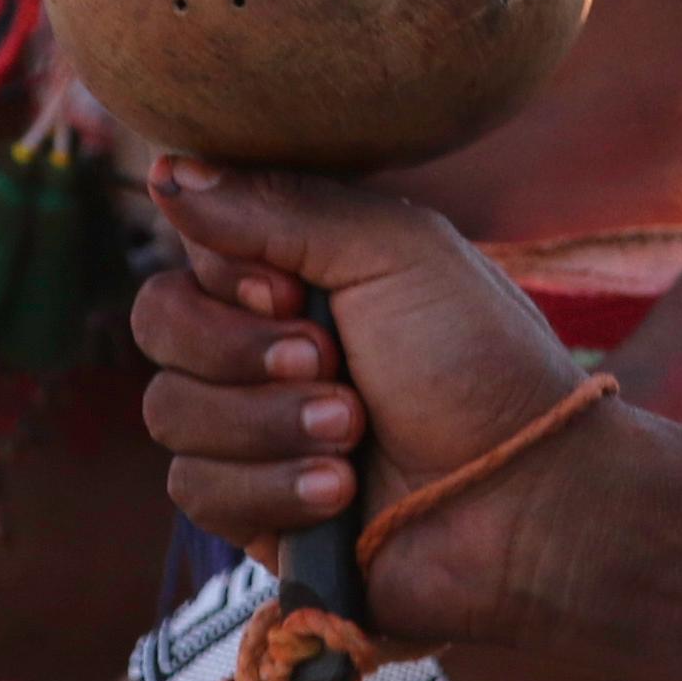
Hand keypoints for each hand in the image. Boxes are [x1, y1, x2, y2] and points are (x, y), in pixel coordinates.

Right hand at [135, 160, 606, 648]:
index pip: (192, 250)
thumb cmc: (478, 360)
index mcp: (301, 270)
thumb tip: (166, 172)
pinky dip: (271, 488)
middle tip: (330, 365)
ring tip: (355, 434)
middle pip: (159, 323)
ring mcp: (254, 427)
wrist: (522, 495)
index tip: (292, 293)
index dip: (226, 277)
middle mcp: (266, 342)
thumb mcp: (395, 253)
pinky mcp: (253, 508)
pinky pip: (197, 488)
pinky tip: (340, 491)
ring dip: (267, 424)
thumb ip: (279, 209)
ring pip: (169, 411)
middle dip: (240, 352)